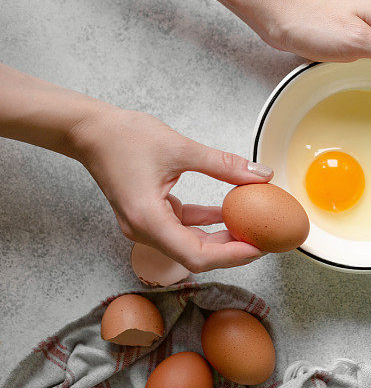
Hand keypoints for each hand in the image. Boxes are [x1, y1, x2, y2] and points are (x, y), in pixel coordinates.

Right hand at [69, 108, 272, 272]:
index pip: (197, 256)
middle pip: (196, 255)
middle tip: (264, 239)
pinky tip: (230, 212)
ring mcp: (146, 225)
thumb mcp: (180, 148)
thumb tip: (261, 175)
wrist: (90, 131)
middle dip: (233, 250)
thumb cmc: (124, 137)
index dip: (232, 256)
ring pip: (191, 243)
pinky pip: (184, 227)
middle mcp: (144, 231)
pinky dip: (207, 223)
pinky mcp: (150, 215)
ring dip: (222, 237)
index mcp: (148, 221)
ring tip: (253, 227)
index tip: (259, 248)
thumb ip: (223, 164)